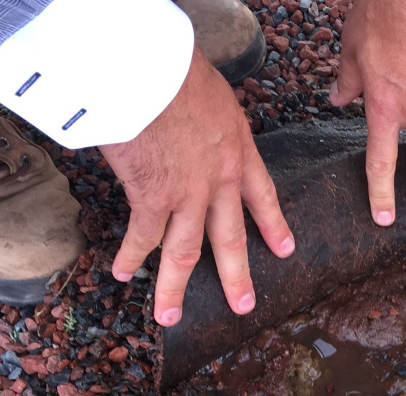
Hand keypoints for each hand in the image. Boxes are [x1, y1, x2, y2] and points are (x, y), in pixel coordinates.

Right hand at [100, 46, 293, 326]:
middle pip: (230, 238)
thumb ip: (209, 120)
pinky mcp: (153, 198)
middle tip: (244, 306)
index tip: (285, 250)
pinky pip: (142, 237)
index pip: (263, 195)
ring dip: (175, 288)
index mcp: (238, 150)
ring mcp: (188, 194)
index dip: (273, 224)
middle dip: (237, 276)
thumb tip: (192, 128)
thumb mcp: (211, 92)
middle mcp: (219, 181)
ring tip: (170, 317)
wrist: (150, 70)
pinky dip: (130, 256)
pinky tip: (120, 273)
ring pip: (186, 252)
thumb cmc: (175, 68)